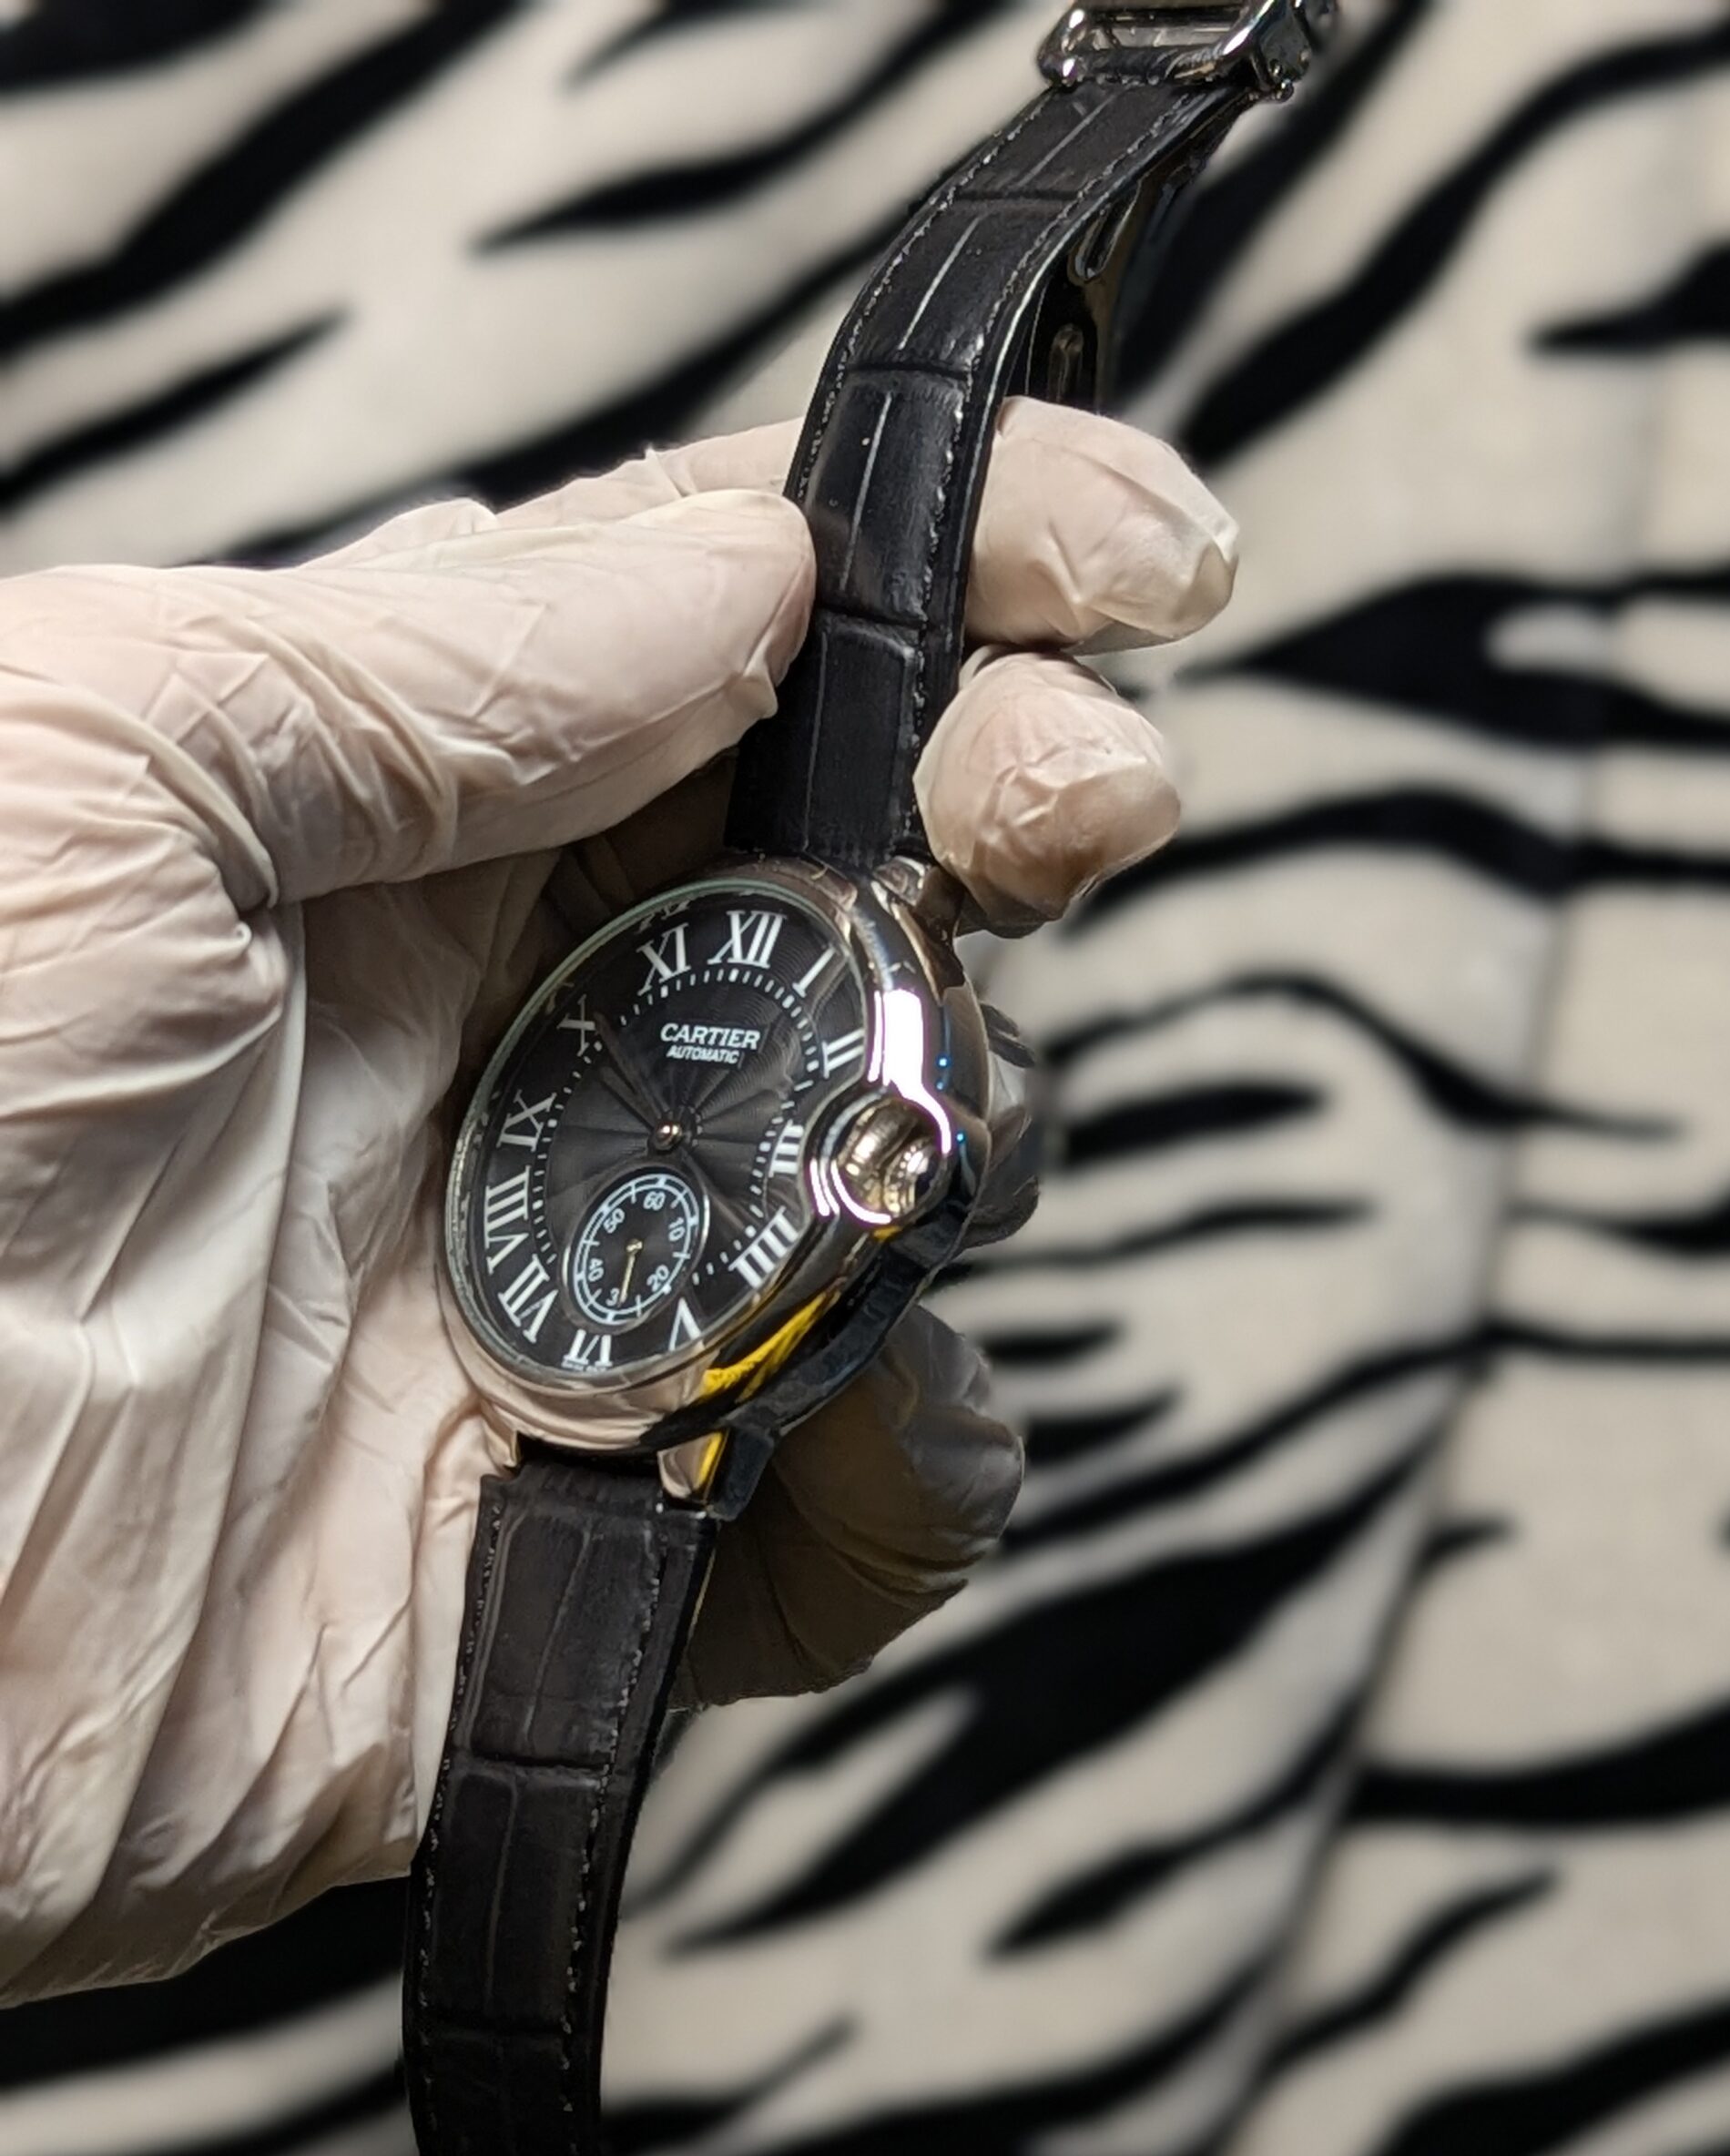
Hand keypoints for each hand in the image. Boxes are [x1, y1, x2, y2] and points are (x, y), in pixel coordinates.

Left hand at [0, 398, 1235, 1994]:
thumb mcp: (99, 763)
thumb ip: (439, 664)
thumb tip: (748, 573)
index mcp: (386, 830)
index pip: (723, 653)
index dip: (944, 574)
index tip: (1134, 552)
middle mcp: (506, 1047)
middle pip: (859, 888)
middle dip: (1018, 808)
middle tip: (1081, 797)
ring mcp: (576, 1292)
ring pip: (906, 1170)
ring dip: (974, 1122)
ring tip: (916, 1133)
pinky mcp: (601, 1538)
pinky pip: (858, 1496)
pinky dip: (920, 1456)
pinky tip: (863, 1408)